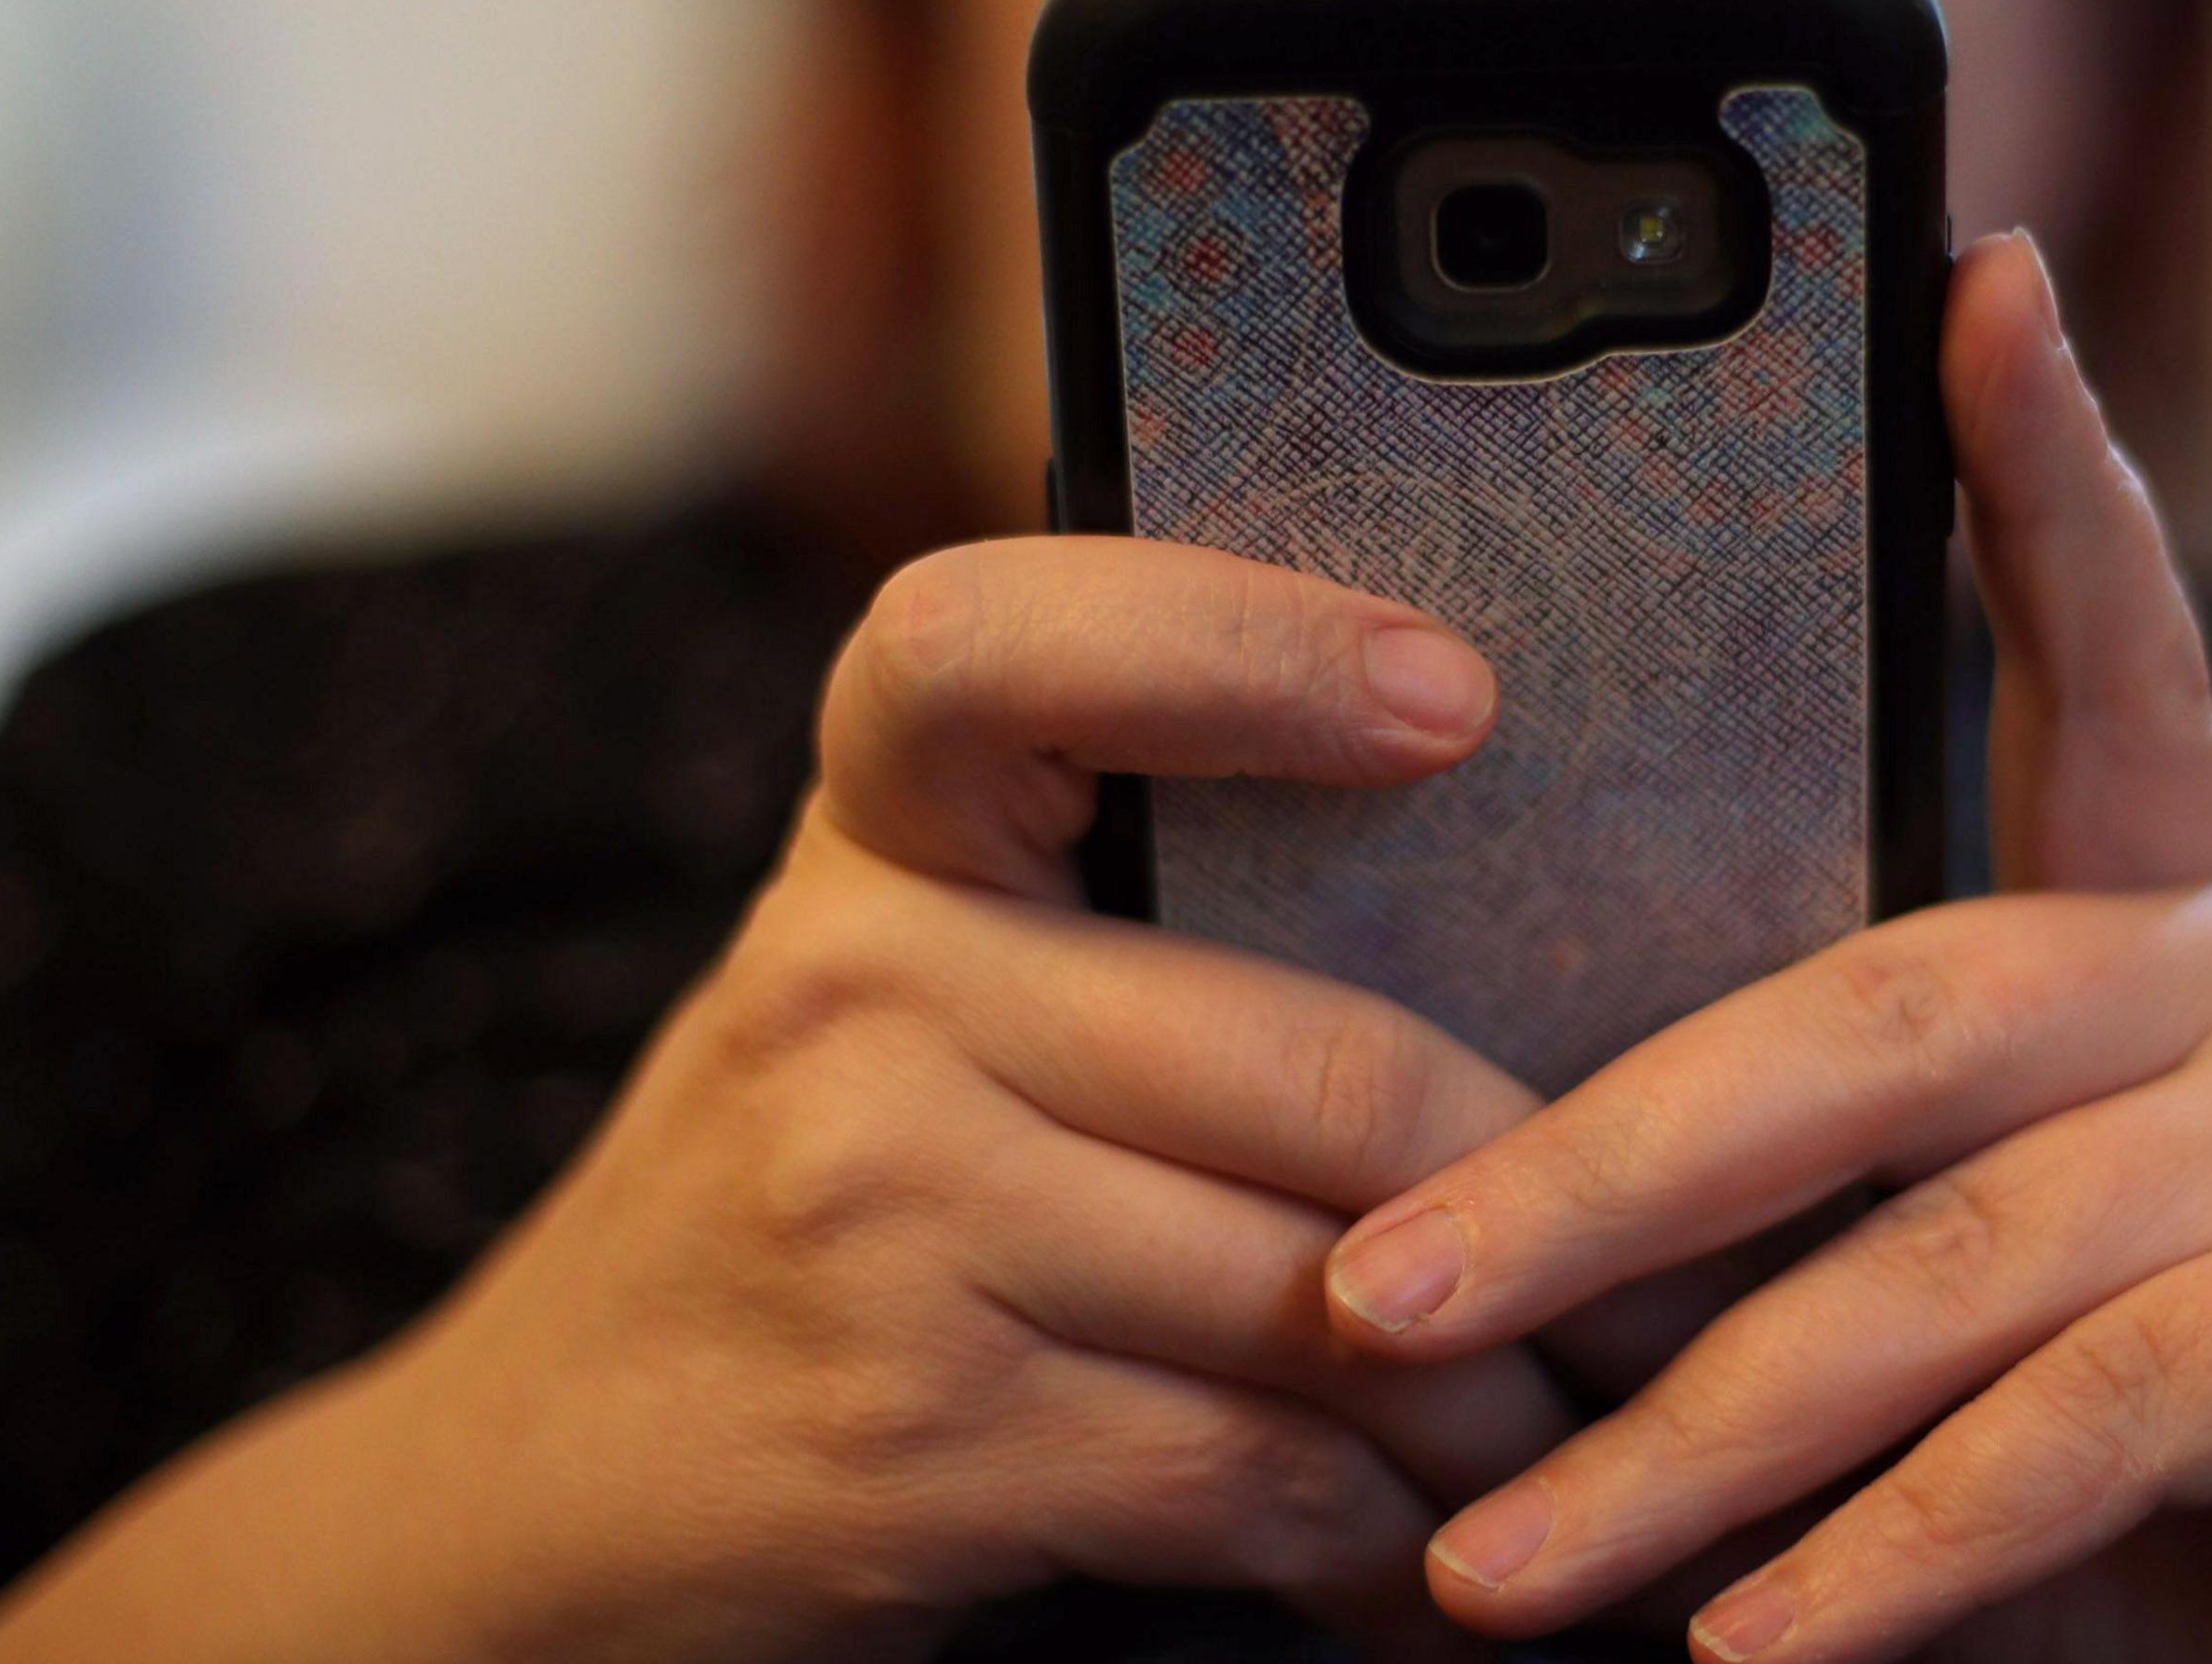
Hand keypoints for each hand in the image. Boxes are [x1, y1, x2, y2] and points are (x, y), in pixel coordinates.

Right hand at [0, 539, 1576, 1663]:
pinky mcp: (910, 1441)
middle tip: (1705, 1262)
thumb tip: (1497, 928)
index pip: (997, 649)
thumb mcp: (886, 1009)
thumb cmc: (793, 1221)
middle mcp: (854, 998)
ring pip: (1330, 1296)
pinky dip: (1397, 1554)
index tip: (1457, 697)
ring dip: (1513, 1407)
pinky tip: (1449, 1577)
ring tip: (1619, 1430)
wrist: (507, 1505)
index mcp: (869, 851)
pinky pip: (1259, 1480)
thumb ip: (1099, 933)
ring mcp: (873, 1221)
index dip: (1235, 641)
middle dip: (1562, 1200)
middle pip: (1321, 1066)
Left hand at [1320, 235, 2211, 1663]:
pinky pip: (2122, 1404)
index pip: (2089, 660)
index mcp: (2152, 928)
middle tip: (1372, 1298)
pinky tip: (1763, 1650)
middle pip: (1887, 1012)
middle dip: (1603, 1177)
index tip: (1969, 266)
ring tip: (1506, 1573)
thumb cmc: (2176, 1517)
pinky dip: (1918, 1545)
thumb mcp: (1954, 1338)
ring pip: (1971, 1246)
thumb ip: (1791, 1242)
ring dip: (1710, 1437)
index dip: (2035, 470)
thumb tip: (1437, 1256)